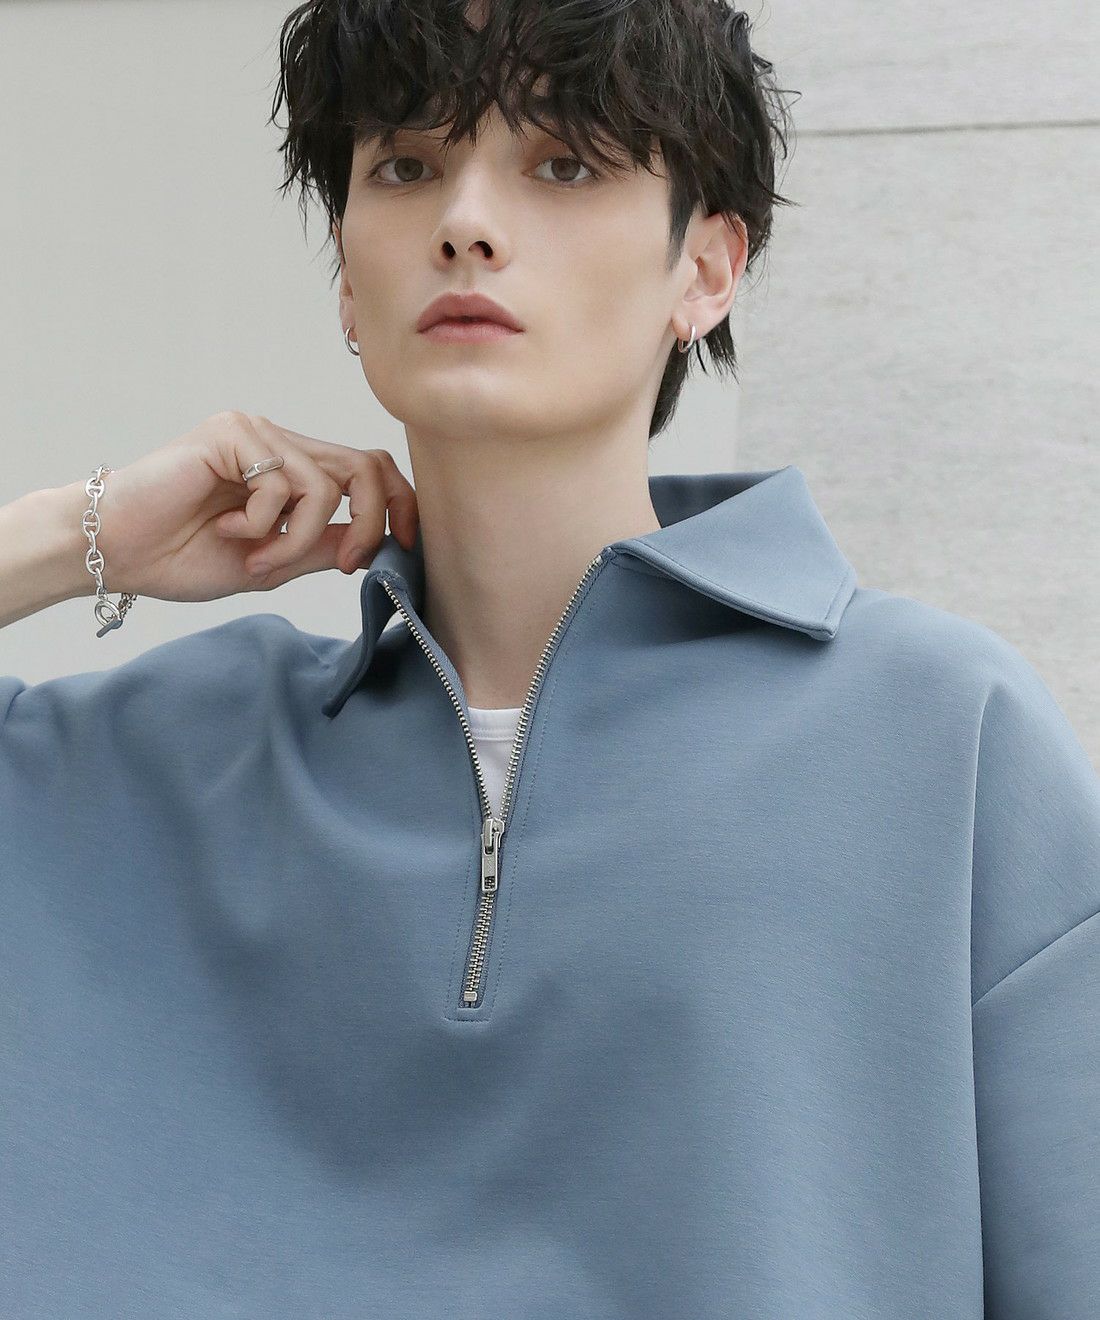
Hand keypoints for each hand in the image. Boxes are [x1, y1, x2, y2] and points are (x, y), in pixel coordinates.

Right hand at [75, 411, 417, 601]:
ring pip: (326, 486)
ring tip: (255, 559)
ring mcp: (257, 435)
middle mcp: (280, 445)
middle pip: (366, 466)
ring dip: (297, 540)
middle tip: (345, 565)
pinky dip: (262, 524)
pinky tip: (226, 530)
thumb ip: (322, 548)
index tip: (404, 549)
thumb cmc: (181, 556)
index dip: (399, 506)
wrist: (117, 551)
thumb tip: (379, 545)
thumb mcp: (273, 563)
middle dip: (369, 524)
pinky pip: (282, 484)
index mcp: (293, 471)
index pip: (369, 471)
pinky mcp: (233, 435)